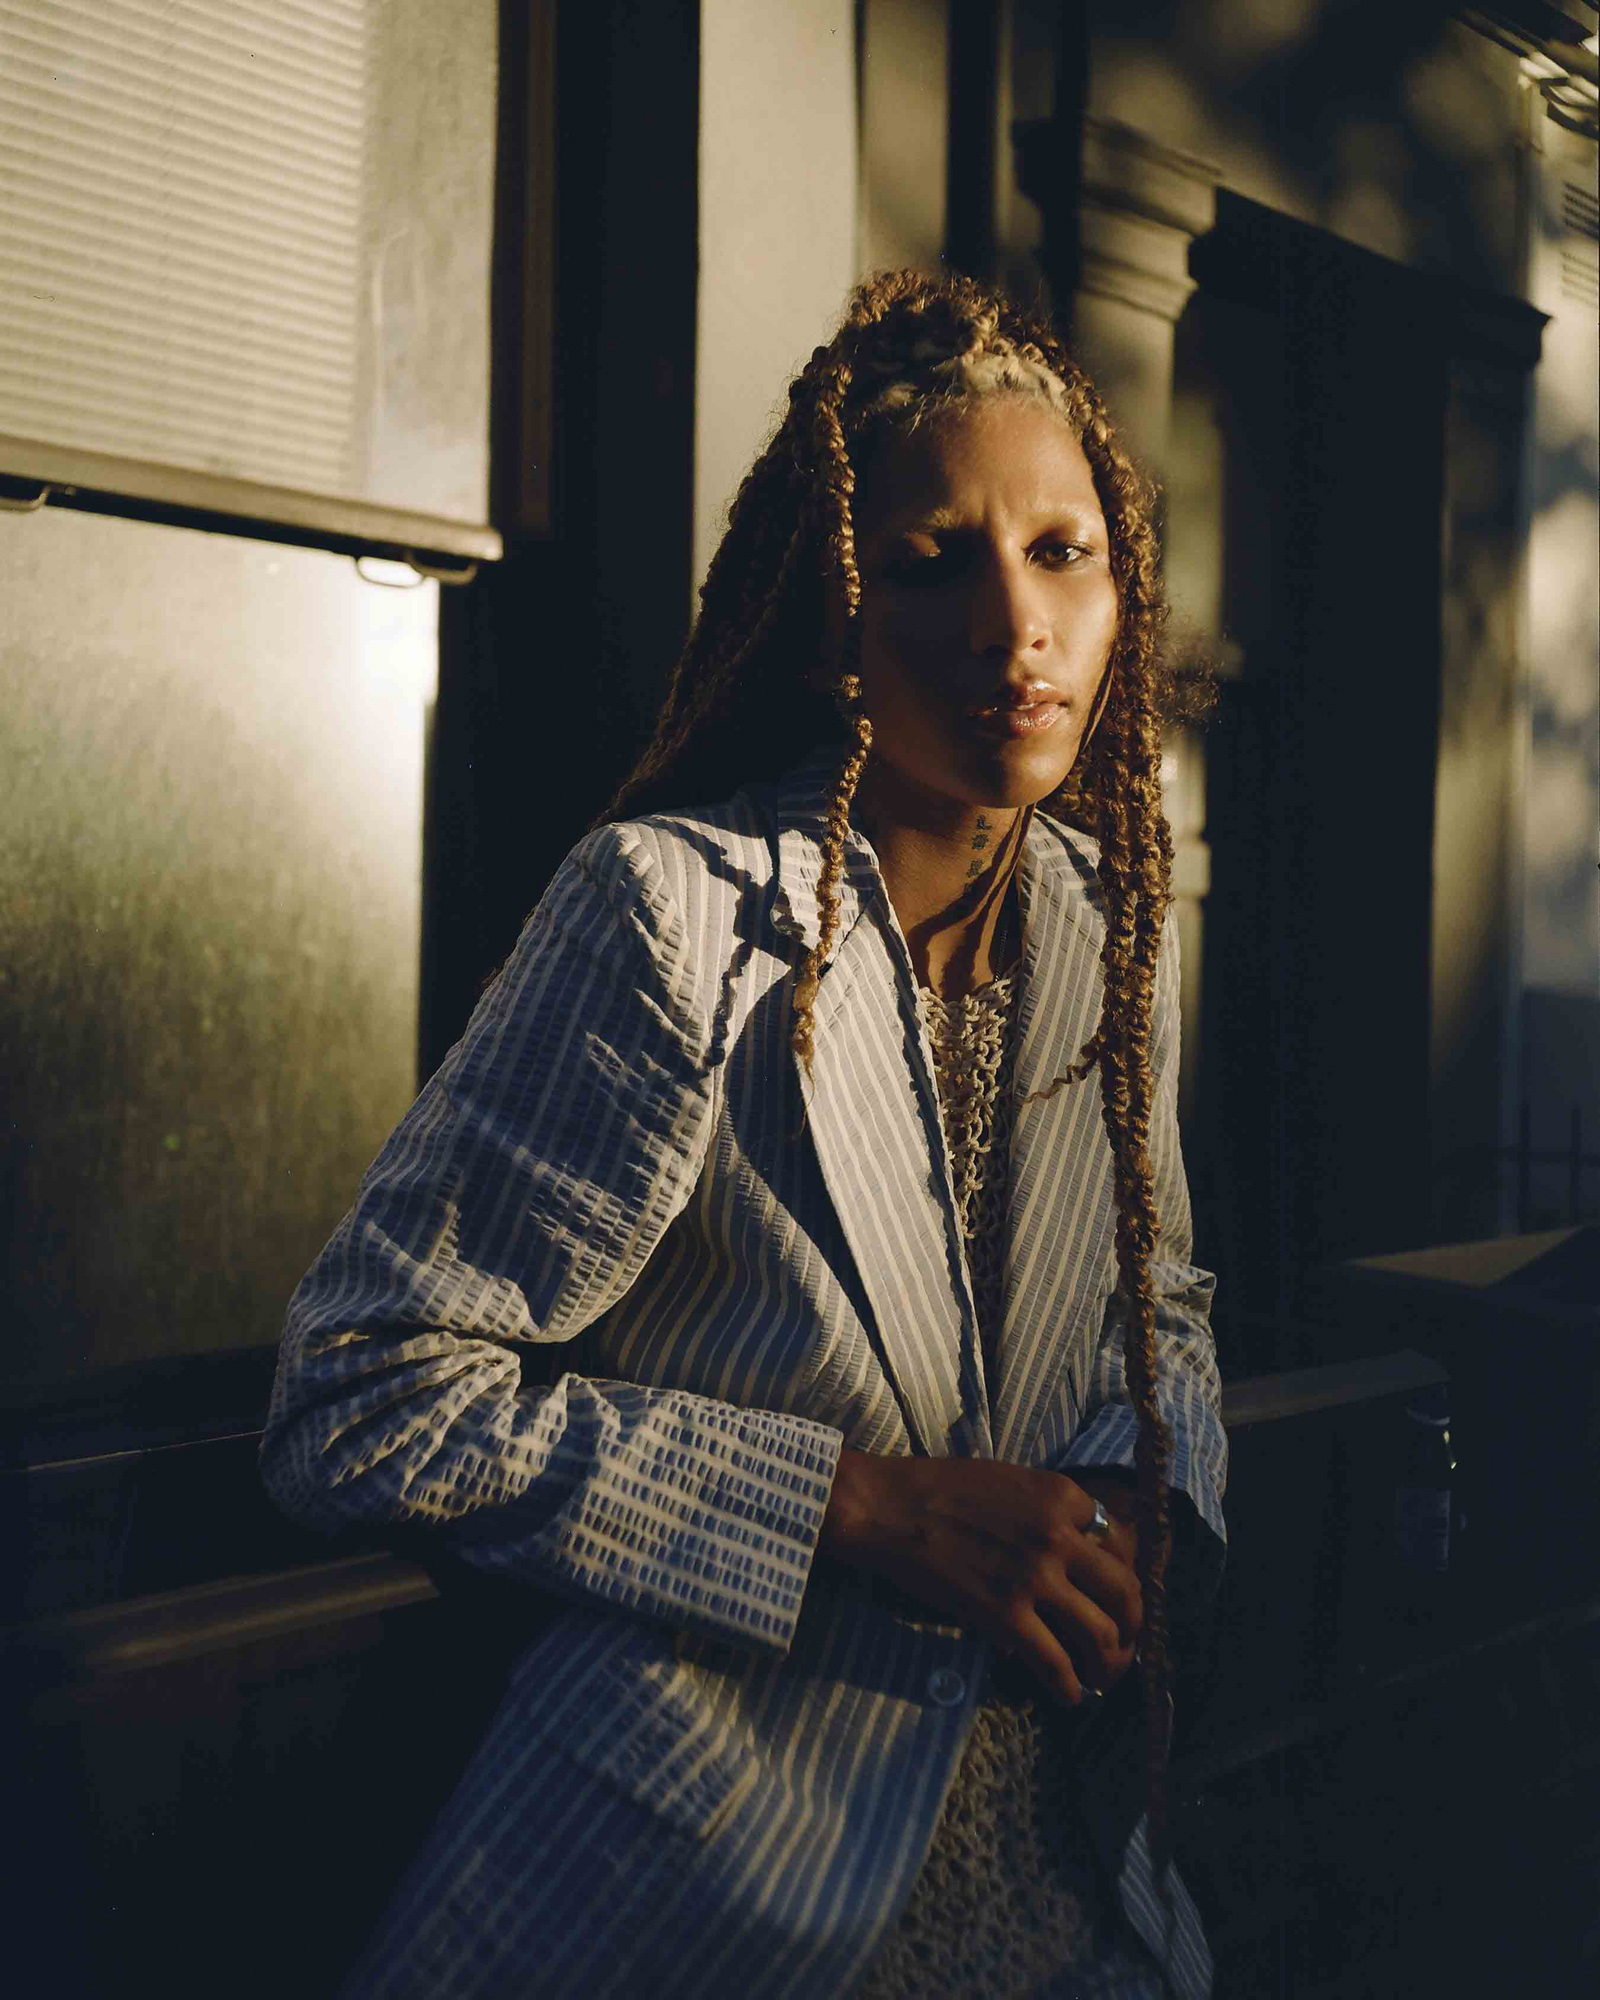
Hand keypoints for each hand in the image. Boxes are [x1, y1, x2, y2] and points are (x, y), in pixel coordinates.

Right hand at [819, 1450, 1141, 1705]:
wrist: (888, 1508)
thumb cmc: (940, 1487)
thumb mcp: (1011, 1481)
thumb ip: (1049, 1510)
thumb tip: (1076, 1550)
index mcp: (1062, 1496)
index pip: (1120, 1541)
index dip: (1120, 1572)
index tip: (1111, 1593)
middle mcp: (1060, 1536)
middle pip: (1126, 1592)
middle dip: (1133, 1626)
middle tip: (1125, 1643)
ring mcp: (1034, 1578)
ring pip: (1101, 1633)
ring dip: (1109, 1665)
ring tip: (1103, 1678)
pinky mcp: (1005, 1616)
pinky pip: (1055, 1663)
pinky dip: (1068, 1686)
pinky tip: (1067, 1695)